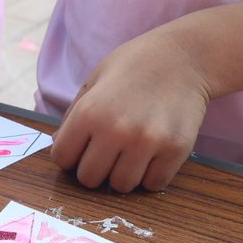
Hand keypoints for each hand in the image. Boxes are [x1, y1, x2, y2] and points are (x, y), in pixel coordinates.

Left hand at [50, 26, 210, 192]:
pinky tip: (154, 151)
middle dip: (95, 168)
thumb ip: (74, 114)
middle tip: (108, 150)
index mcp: (89, 111)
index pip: (62, 158)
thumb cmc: (135, 64)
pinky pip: (153, 184)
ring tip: (132, 149)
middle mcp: (115, 130)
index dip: (70, 154)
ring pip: (121, 186)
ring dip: (123, 173)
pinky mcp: (175, 150)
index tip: (83, 147)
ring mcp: (147, 142)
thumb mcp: (95, 79)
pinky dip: (151, 174)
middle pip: (89, 179)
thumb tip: (58, 146)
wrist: (183, 56)